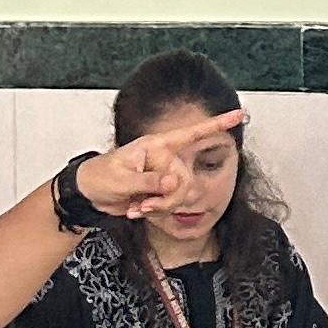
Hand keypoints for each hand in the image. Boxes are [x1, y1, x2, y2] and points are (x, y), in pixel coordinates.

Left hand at [73, 114, 241, 223]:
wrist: (88, 194)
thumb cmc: (99, 177)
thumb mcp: (121, 179)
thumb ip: (149, 181)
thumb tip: (174, 183)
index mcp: (156, 145)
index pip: (191, 133)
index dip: (216, 124)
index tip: (239, 114)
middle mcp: (164, 159)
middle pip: (186, 179)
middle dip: (170, 198)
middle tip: (146, 205)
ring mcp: (163, 176)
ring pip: (181, 196)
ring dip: (161, 207)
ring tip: (138, 207)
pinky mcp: (159, 192)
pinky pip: (171, 205)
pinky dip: (155, 212)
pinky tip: (137, 210)